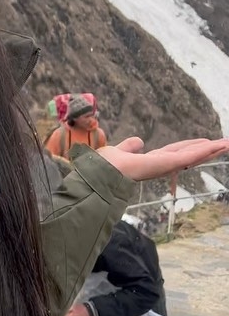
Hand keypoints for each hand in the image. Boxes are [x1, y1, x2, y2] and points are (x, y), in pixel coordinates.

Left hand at [97, 136, 228, 181]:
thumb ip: (129, 147)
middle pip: (189, 154)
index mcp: (152, 161)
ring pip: (192, 156)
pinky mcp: (165, 165)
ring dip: (210, 149)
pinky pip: (187, 157)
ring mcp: (164, 166)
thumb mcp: (119, 151)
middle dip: (207, 149)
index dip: (192, 146)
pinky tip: (215, 145)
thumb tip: (139, 141)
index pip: (176, 152)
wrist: (98, 174)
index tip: (206, 141)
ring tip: (227, 143)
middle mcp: (161, 165)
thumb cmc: (104, 168)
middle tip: (226, 143)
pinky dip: (202, 151)